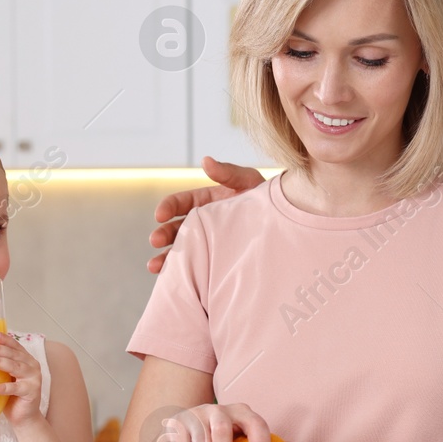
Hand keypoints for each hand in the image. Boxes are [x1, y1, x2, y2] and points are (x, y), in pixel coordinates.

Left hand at [0, 332, 43, 425]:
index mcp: (26, 360)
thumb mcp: (4, 378)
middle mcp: (32, 366)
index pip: (15, 346)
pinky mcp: (31, 392)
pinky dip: (4, 387)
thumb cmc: (11, 396)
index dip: (5, 340)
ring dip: (0, 363)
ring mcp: (34, 378)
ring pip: (15, 368)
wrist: (24, 417)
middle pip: (14, 355)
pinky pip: (16, 388)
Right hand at [148, 157, 263, 272]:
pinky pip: (197, 268)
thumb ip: (228, 173)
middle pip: (176, 228)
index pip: (180, 203)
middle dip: (163, 233)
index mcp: (206, 202)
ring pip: (182, 250)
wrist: (288, 223)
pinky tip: (174, 280)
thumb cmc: (269, 199)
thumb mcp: (249, 181)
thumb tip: (205, 161)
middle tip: (155, 240)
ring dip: (165, 257)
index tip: (160, 214)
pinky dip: (183, 273)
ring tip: (154, 266)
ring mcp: (209, 244)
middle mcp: (204, 224)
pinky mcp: (216, 261)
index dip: (168, 206)